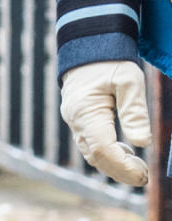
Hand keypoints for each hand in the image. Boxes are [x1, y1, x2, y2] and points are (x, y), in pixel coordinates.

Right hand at [60, 60, 150, 185]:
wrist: (89, 44)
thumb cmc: (111, 60)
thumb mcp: (129, 80)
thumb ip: (135, 111)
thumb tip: (143, 142)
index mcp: (86, 111)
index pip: (103, 148)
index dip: (123, 165)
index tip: (144, 174)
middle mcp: (76, 120)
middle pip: (95, 157)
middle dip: (120, 171)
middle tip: (145, 176)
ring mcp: (75, 121)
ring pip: (92, 154)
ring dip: (114, 165)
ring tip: (139, 168)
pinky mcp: (79, 120)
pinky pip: (91, 145)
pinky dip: (108, 154)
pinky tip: (126, 152)